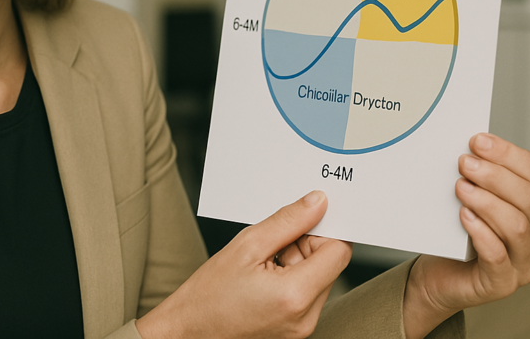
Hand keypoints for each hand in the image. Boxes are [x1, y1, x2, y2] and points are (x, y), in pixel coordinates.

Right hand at [136, 190, 351, 338]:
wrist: (189, 331)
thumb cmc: (209, 295)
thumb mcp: (247, 245)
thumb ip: (288, 221)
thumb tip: (318, 203)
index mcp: (295, 295)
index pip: (339, 250)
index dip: (324, 229)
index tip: (305, 219)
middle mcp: (306, 316)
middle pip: (331, 264)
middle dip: (307, 246)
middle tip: (274, 243)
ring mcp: (302, 327)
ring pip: (320, 278)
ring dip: (299, 262)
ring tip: (265, 264)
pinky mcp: (296, 330)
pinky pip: (308, 294)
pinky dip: (293, 278)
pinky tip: (266, 277)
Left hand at [403, 133, 529, 338]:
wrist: (439, 277)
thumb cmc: (456, 234)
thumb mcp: (471, 199)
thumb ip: (477, 177)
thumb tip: (469, 147)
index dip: (507, 153)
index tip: (477, 141)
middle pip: (528, 197)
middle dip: (494, 175)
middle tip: (464, 163)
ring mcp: (524, 262)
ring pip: (517, 225)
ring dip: (487, 201)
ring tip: (461, 187)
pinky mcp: (503, 283)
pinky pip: (498, 256)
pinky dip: (481, 233)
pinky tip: (464, 217)